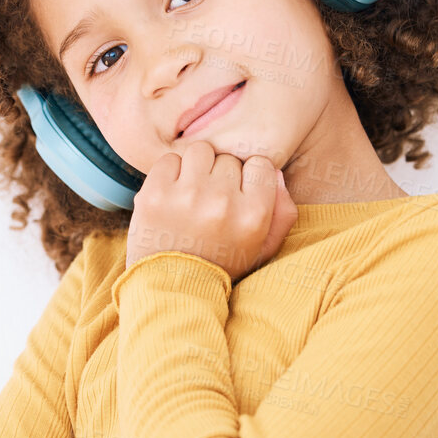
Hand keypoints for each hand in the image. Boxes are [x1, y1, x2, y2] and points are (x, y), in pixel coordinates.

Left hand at [124, 142, 297, 283]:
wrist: (172, 286)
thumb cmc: (222, 264)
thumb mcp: (263, 248)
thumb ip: (283, 212)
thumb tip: (274, 173)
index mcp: (254, 215)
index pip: (261, 164)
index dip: (249, 176)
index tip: (238, 193)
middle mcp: (222, 202)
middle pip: (228, 159)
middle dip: (221, 176)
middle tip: (211, 201)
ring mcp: (186, 196)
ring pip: (200, 152)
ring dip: (197, 168)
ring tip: (192, 193)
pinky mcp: (155, 193)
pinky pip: (170, 159)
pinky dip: (170, 172)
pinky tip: (172, 195)